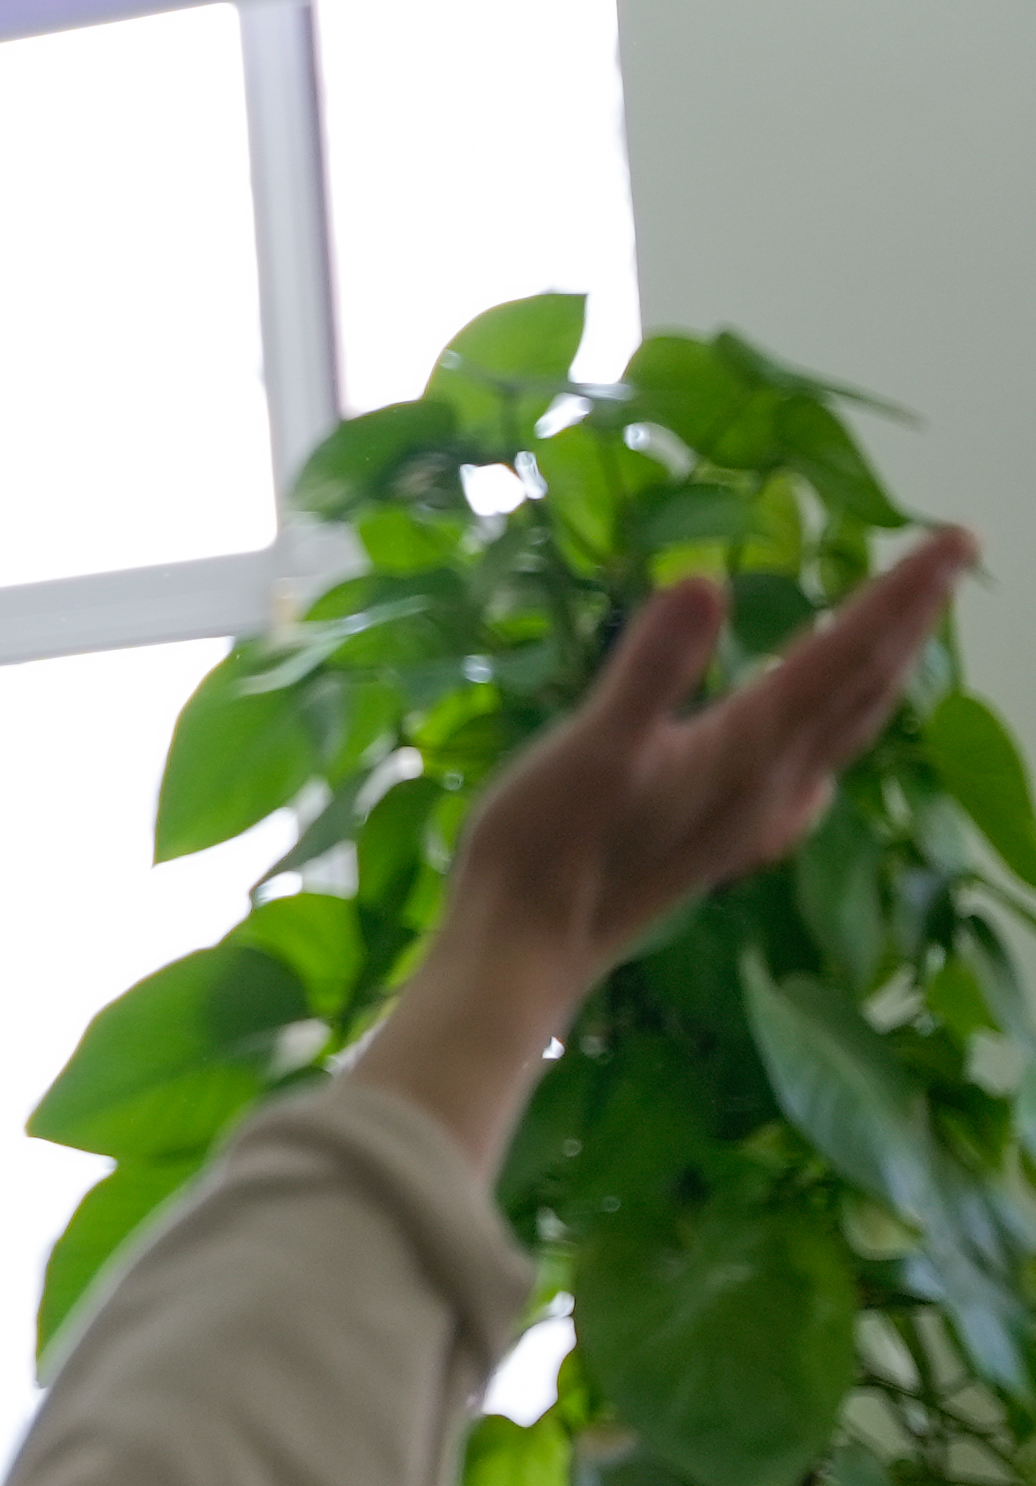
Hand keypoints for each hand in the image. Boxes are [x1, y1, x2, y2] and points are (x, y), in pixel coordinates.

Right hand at [361, 533, 975, 1156]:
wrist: (526, 948)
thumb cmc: (548, 844)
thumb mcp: (593, 744)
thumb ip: (653, 666)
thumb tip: (707, 580)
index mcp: (751, 746)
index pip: (847, 653)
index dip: (904, 593)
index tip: (957, 537)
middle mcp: (774, 781)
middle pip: (865, 687)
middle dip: (912, 619)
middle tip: (952, 558)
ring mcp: (756, 816)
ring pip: (846, 730)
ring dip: (885, 671)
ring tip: (904, 631)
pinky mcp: (729, 841)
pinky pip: (813, 773)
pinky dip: (836, 736)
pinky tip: (821, 755)